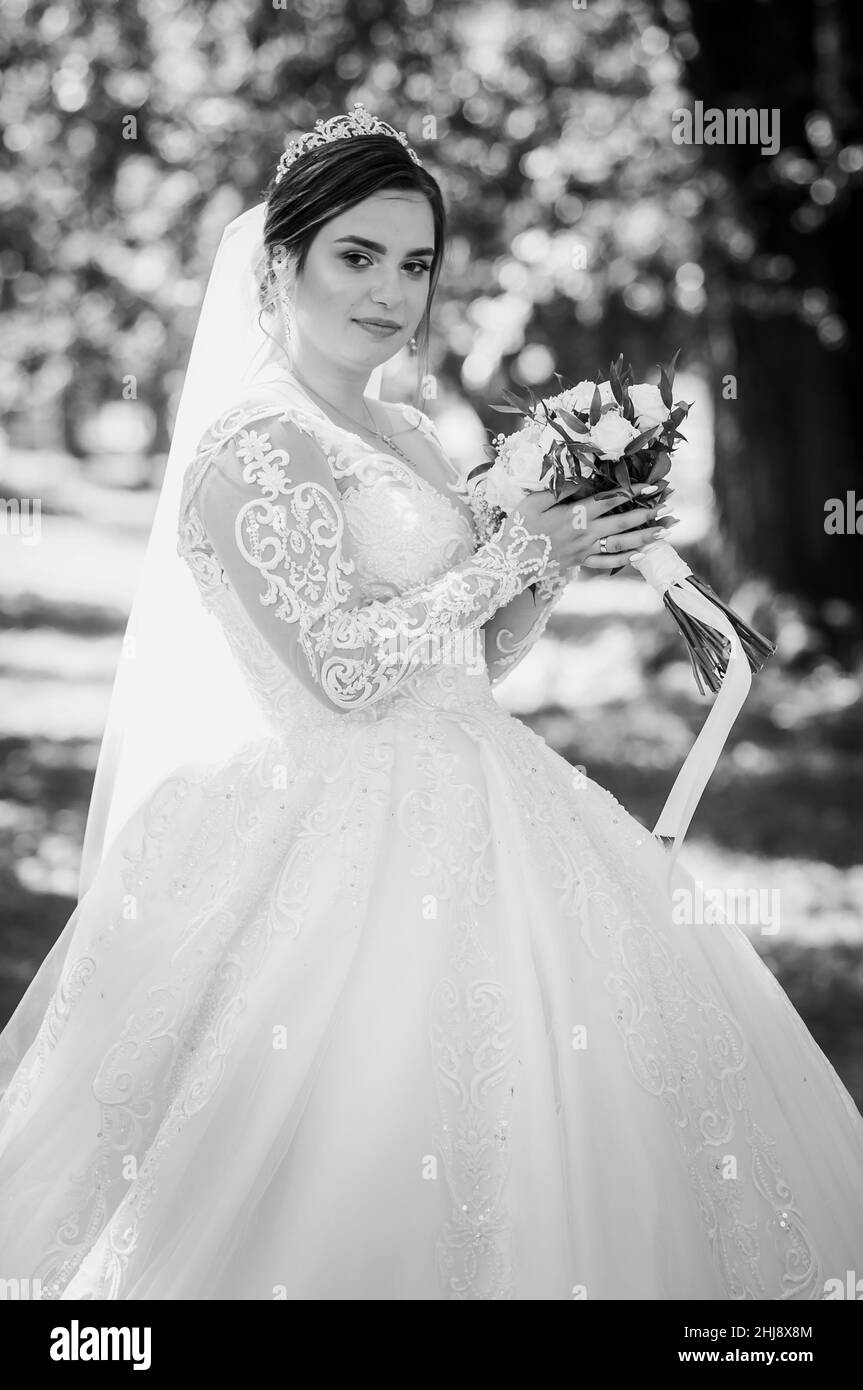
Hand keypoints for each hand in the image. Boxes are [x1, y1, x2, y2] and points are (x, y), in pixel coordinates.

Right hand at [508, 484, 677, 574]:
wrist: (509, 563)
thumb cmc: (518, 528)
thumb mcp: (534, 502)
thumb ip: (561, 490)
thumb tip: (583, 478)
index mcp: (575, 514)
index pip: (610, 500)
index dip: (633, 492)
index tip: (652, 486)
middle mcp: (585, 533)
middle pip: (622, 523)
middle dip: (647, 514)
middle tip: (668, 507)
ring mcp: (584, 550)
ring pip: (620, 544)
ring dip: (644, 537)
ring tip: (664, 531)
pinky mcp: (580, 563)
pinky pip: (607, 562)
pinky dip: (625, 559)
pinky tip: (641, 555)